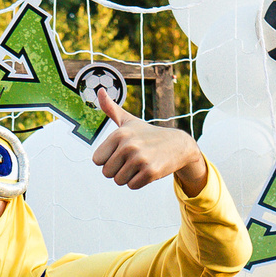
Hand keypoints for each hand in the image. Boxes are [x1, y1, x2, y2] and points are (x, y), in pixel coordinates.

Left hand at [91, 92, 206, 192]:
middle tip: (132, 160)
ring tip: (139, 164)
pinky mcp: (151, 172)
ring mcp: (140, 159)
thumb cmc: (148, 134)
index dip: (108, 159)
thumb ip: (111, 109)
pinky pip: (132, 186)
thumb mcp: (129, 121)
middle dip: (118, 170)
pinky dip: (138, 182)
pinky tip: (147, 170)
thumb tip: (100, 90)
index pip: (97, 160)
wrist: (178, 144)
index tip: (120, 153)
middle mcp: (128, 145)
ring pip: (119, 181)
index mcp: (119, 134)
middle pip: (107, 173)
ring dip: (128, 177)